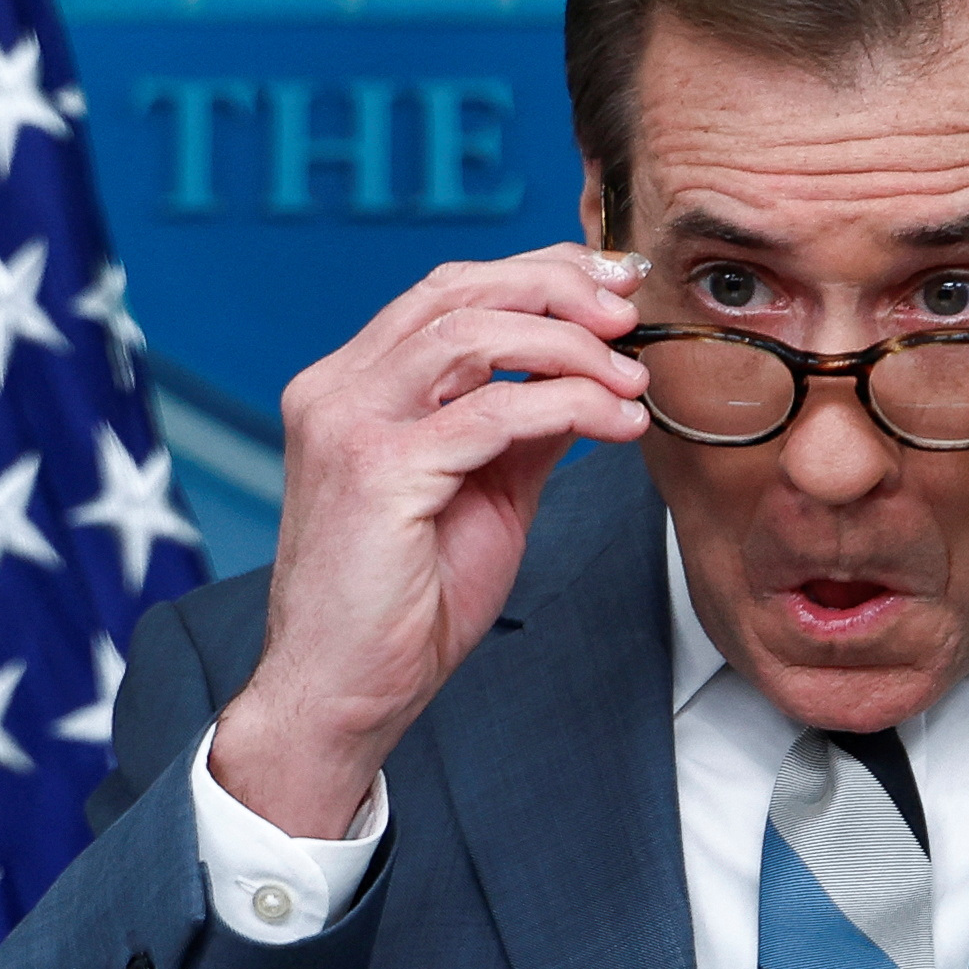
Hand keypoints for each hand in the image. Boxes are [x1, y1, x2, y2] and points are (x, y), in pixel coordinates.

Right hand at [208, 246, 653, 835]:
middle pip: (458, 290)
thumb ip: (523, 428)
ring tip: (630, 380)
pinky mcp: (378, 471)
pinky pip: (494, 411)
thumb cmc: (402, 606)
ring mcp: (349, 424)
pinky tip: (616, 426)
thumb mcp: (482, 493)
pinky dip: (569, 405)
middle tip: (629, 315)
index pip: (448, 291)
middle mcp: (338, 390)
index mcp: (352, 386)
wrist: (344, 694)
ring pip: (475, 332)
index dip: (536, 274)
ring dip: (572, 347)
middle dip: (560, 288)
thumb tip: (587, 377)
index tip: (612, 285)